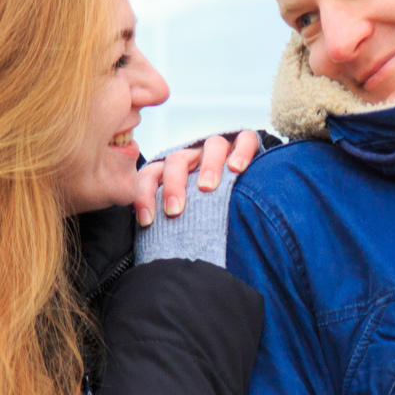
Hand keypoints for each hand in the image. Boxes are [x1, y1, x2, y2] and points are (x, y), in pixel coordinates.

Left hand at [133, 130, 261, 226]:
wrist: (249, 197)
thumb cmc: (208, 214)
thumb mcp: (186, 219)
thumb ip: (172, 226)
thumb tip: (152, 254)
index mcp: (174, 173)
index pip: (151, 175)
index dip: (144, 196)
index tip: (147, 222)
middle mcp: (195, 158)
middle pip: (177, 160)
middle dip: (173, 185)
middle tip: (175, 211)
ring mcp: (221, 150)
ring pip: (212, 146)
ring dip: (208, 166)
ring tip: (207, 188)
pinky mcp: (246, 145)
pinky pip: (245, 140)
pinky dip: (241, 151)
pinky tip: (237, 169)